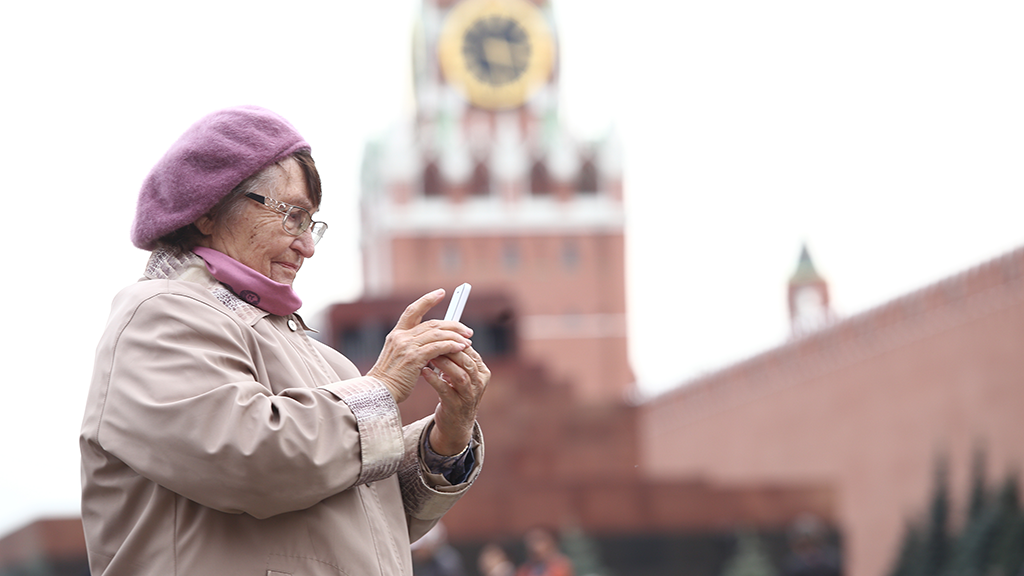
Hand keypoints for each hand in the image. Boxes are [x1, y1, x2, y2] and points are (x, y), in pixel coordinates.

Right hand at [368, 289, 473, 403]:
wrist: (379, 393)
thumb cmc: (392, 380)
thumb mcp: (400, 358)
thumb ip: (415, 348)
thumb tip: (436, 346)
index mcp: (396, 334)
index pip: (412, 310)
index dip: (427, 300)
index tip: (441, 293)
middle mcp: (401, 337)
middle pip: (432, 323)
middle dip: (452, 325)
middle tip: (467, 330)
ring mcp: (406, 346)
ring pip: (437, 334)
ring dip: (455, 336)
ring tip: (468, 340)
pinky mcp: (413, 357)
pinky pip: (438, 347)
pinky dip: (451, 346)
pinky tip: (461, 348)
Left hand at [422, 345, 490, 455]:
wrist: (455, 424)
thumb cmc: (455, 393)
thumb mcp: (460, 374)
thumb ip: (457, 358)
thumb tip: (444, 335)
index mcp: (482, 372)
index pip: (470, 351)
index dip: (455, 341)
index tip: (438, 334)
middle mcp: (479, 383)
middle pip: (466, 361)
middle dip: (449, 350)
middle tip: (432, 343)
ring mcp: (469, 396)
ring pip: (460, 375)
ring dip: (444, 364)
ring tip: (428, 356)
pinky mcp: (456, 406)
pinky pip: (446, 391)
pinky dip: (435, 380)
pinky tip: (424, 372)